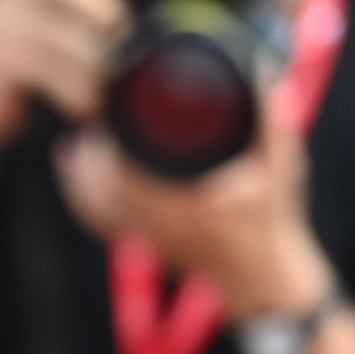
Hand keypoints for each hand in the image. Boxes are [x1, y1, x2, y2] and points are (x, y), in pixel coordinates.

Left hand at [56, 106, 330, 317]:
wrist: (260, 279)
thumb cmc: (271, 223)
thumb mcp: (282, 170)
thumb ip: (273, 124)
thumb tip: (265, 75)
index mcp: (186, 206)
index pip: (125, 178)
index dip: (105, 151)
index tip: (102, 120)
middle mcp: (158, 224)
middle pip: (99, 193)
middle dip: (85, 160)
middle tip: (86, 128)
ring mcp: (148, 237)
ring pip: (94, 211)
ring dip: (78, 181)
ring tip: (72, 149)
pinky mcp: (146, 244)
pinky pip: (103, 225)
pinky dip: (86, 203)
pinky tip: (80, 182)